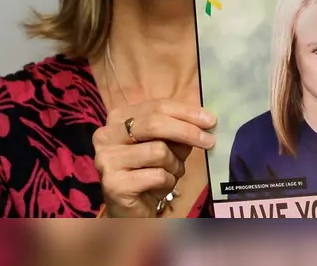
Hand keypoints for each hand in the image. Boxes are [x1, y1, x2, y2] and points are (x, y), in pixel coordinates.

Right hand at [92, 99, 215, 217]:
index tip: (211, 120)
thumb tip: (205, 121)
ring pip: (158, 151)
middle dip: (187, 131)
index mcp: (118, 118)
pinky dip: (168, 181)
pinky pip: (156, 175)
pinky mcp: (113, 183)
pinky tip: (161, 187)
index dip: (187, 112)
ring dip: (175, 165)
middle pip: (155, 123)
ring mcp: (106, 159)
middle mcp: (106, 135)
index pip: (157, 106)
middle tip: (209, 141)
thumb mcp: (167, 145)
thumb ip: (180, 130)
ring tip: (171, 173)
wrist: (131, 209)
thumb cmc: (150, 171)